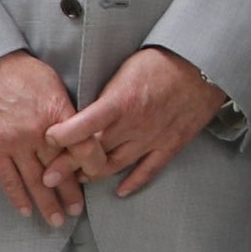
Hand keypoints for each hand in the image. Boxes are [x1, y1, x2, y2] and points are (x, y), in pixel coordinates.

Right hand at [0, 51, 86, 223]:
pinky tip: (27, 211)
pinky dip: (17, 197)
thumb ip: (68, 112)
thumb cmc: (23, 71)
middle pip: (59, 170)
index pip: (83, 147)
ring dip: (47, 203)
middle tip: (78, 210)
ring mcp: (13, 142)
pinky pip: (7, 178)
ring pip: (35, 180)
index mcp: (57, 113)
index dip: (93, 165)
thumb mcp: (55, 84)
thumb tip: (85, 134)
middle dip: (70, 194)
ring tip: (58, 219)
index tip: (97, 175)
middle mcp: (37, 132)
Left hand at [48, 47, 229, 198]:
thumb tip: (83, 111)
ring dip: (93, 175)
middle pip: (93, 152)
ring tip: (77, 180)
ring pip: (116, 165)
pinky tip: (119, 190)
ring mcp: (153, 138)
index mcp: (120, 102)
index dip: (62, 137)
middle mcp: (134, 124)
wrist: (204, 66)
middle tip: (47, 176)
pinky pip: (148, 171)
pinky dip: (132, 183)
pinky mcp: (171, 145)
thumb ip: (106, 95)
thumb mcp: (126, 69)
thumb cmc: (163, 60)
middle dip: (67, 166)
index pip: (83, 126)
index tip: (46, 140)